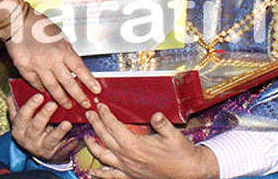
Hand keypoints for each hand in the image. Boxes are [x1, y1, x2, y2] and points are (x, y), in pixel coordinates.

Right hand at [3, 7, 100, 108]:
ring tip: (67, 105)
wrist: (17, 21)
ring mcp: (38, 66)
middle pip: (68, 83)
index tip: (96, 90)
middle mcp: (52, 60)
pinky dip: (41, 89)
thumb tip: (74, 68)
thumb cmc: (39, 25)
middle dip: (79, 96)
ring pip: (52, 87)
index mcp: (63, 49)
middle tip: (85, 104)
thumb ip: (66, 52)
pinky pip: (36, 83)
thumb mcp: (59, 36)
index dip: (89, 81)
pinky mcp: (25, 68)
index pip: (80, 70)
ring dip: (61, 98)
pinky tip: (46, 93)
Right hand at [7, 93, 74, 161]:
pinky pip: (62, 146)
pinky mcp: (53, 152)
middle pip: (36, 127)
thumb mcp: (20, 119)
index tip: (39, 96)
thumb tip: (12, 93)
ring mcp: (41, 147)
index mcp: (18, 128)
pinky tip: (74, 134)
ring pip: (50, 138)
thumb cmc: (29, 128)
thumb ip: (15, 106)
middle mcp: (28, 139)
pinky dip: (68, 140)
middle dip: (44, 115)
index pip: (22, 116)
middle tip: (53, 104)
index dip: (30, 106)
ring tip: (67, 123)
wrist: (37, 150)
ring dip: (59, 131)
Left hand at [85, 107, 218, 178]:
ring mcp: (128, 169)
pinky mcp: (131, 177)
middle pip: (104, 138)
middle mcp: (127, 157)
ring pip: (103, 156)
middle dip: (95, 124)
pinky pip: (112, 176)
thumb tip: (156, 114)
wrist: (190, 173)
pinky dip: (101, 174)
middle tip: (89, 114)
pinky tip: (94, 173)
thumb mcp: (174, 135)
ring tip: (87, 137)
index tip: (99, 106)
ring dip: (92, 146)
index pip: (113, 126)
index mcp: (135, 145)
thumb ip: (162, 124)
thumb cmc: (182, 153)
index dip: (105, 114)